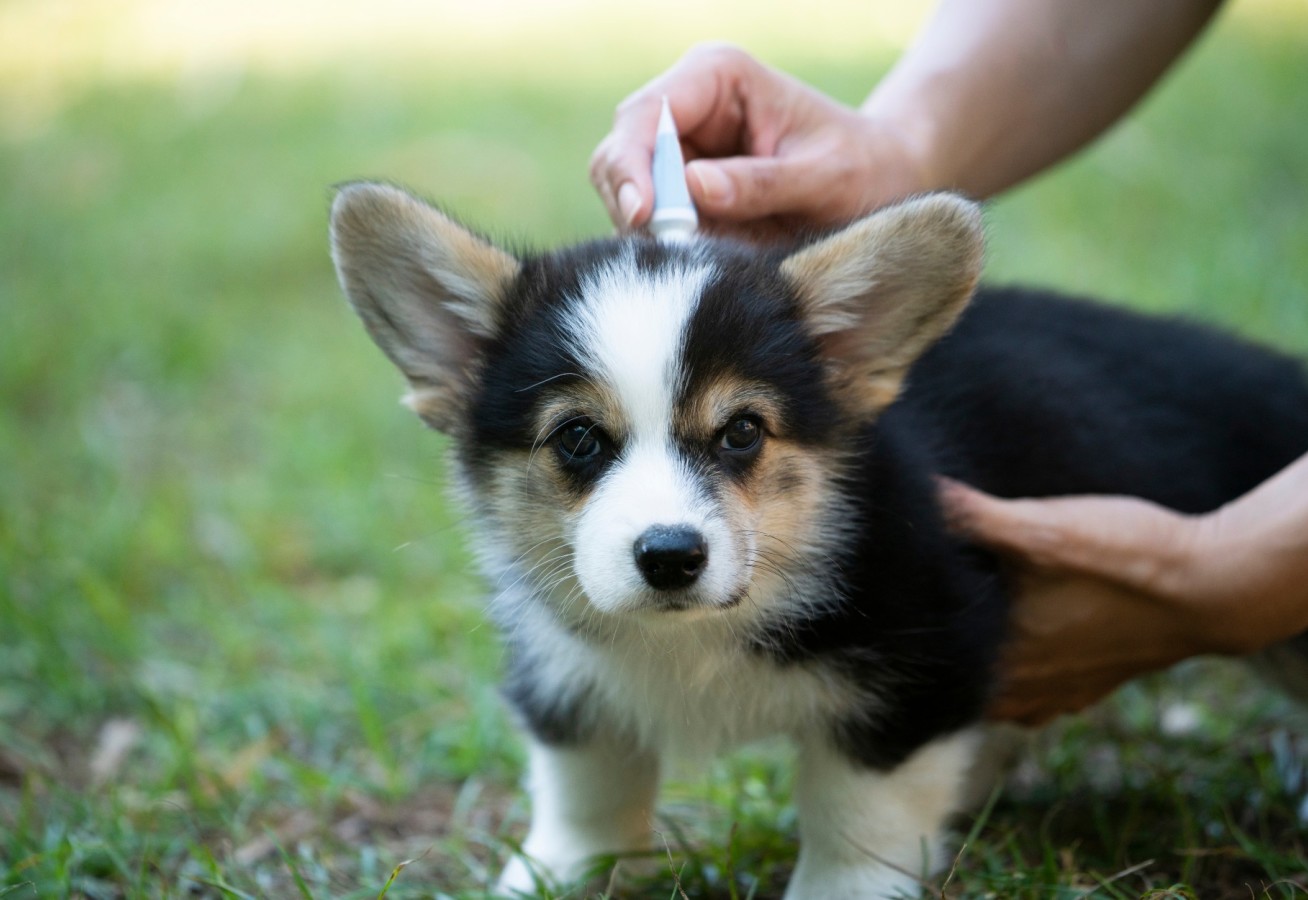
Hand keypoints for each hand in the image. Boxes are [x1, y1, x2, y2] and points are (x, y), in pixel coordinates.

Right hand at [589, 44, 928, 239]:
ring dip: (648, 231)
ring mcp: (677, 150)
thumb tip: (692, 189)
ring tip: (695, 256)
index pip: (647, 114)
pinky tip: (696, 259)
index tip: (645, 215)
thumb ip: (762, 184)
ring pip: (625, 192)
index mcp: (717, 77)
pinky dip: (662, 246)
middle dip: (634, 203)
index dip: (634, 165)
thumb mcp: (823, 178)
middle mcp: (686, 106)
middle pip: (620, 152)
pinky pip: (647, 223)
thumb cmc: (860, 168)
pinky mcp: (678, 191)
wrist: (879, 184)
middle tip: (668, 249)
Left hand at [939, 456, 1307, 724]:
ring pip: (997, 691)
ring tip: (970, 617)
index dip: (910, 628)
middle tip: (927, 601)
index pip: (928, 660)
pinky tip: (1023, 636)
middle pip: (958, 679)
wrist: (1214, 587)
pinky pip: (1036, 692)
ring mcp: (1059, 695)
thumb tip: (917, 491)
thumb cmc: (1125, 558)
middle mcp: (1024, 691)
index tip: (898, 593)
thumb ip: (973, 516)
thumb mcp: (1041, 526)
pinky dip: (1021, 667)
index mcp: (999, 660)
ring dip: (980, 659)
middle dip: (941, 645)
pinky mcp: (1091, 687)